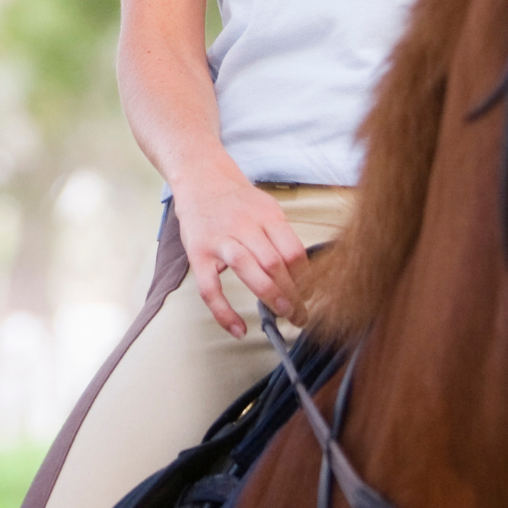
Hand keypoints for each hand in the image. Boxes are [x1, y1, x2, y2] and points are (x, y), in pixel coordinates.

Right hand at [171, 168, 307, 338]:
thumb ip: (282, 237)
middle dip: (292, 295)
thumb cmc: (237, 201)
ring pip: (248, 269)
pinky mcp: (197, 253)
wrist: (201, 179)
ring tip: (282, 316)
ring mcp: (219, 239)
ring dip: (270, 297)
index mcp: (266, 214)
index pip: (293, 251)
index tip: (310, 296)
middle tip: (300, 315)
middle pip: (274, 263)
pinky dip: (224, 312)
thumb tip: (304, 276)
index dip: (306, 279)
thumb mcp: (266, 208)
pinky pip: (210, 287)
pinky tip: (238, 328)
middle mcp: (243, 225)